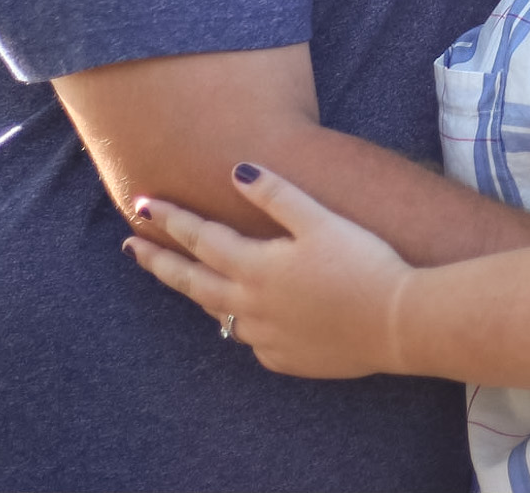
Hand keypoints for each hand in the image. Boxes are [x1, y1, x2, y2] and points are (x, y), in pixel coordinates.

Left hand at [123, 163, 414, 378]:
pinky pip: (250, 340)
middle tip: (132, 248)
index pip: (199, 238)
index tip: (141, 205)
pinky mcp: (286, 359)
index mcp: (255, 267)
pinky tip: (244, 318)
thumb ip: (276, 195)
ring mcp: (266, 337)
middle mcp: (250, 306)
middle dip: (158, 262)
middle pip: (191, 282)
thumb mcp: (320, 219)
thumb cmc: (363, 264)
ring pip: (217, 314)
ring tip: (183, 280)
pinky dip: (239, 324)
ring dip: (196, 293)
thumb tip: (238, 170)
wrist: (397, 323)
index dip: (169, 219)